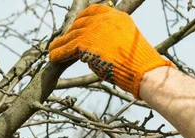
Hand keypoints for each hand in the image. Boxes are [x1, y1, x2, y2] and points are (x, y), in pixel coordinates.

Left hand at [49, 4, 172, 98]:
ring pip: (72, 36)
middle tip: (63, 40)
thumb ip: (111, 38)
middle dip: (70, 32)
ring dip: (61, 44)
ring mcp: (94, 29)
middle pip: (80, 23)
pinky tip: (53, 57)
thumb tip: (95, 47)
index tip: (75, 25)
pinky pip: (67, 47)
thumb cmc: (137, 63)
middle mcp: (105, 19)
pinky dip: (59, 53)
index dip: (82, 18)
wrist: (141, 69)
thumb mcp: (126, 42)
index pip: (94, 10)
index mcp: (117, 16)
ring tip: (53, 50)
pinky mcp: (86, 42)